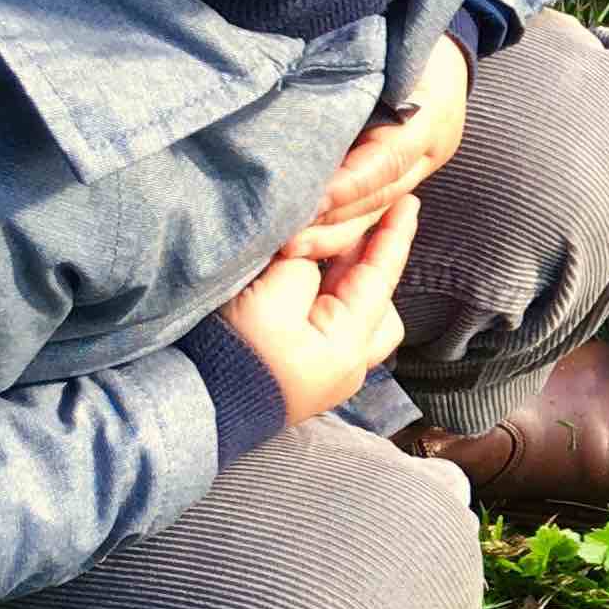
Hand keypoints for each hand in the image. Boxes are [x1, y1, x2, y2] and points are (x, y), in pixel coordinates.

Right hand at [221, 195, 419, 420]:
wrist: (198, 407)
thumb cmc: (233, 353)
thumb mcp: (270, 297)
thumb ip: (303, 267)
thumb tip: (310, 259)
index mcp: (349, 344)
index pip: (381, 278)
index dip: (394, 236)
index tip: (409, 201)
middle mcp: (349, 363)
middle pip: (377, 299)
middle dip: (370, 259)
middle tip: (357, 220)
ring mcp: (327, 372)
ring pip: (355, 312)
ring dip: (345, 278)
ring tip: (326, 247)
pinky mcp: (304, 372)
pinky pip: (328, 325)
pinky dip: (324, 296)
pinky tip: (306, 276)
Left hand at [281, 41, 470, 262]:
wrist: (450, 47)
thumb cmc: (407, 33)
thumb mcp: (388, 45)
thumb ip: (351, 74)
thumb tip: (294, 91)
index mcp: (430, 115)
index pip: (385, 161)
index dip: (347, 185)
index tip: (306, 200)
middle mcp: (432, 150)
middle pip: (380, 197)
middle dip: (333, 222)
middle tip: (284, 241)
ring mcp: (425, 167)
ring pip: (380, 213)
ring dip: (335, 236)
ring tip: (290, 251)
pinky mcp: (412, 178)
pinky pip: (378, 211)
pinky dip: (345, 228)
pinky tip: (312, 243)